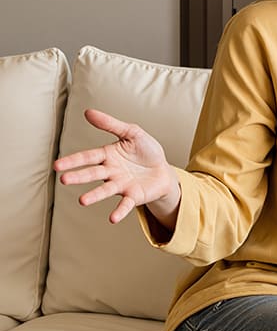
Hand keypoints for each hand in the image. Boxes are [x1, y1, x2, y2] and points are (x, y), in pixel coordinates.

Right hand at [53, 108, 178, 225]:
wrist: (164, 170)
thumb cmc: (146, 151)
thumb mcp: (132, 132)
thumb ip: (111, 124)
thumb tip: (87, 112)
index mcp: (108, 155)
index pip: (88, 157)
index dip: (73, 161)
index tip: (57, 165)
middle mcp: (110, 172)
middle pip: (93, 173)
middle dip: (79, 177)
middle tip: (64, 180)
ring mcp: (121, 185)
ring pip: (105, 190)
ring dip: (94, 196)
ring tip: (83, 201)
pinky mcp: (133, 196)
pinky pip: (125, 204)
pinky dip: (119, 211)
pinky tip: (112, 218)